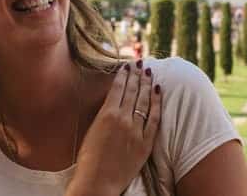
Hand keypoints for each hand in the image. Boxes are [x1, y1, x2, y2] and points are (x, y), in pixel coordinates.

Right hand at [66, 60, 162, 195]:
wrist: (98, 182)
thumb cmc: (88, 159)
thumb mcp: (91, 130)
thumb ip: (103, 114)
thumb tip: (112, 100)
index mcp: (106, 115)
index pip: (118, 88)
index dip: (124, 75)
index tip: (127, 65)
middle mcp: (122, 119)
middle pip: (132, 91)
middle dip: (136, 75)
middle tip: (140, 64)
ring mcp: (135, 130)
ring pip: (144, 101)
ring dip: (147, 84)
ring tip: (149, 72)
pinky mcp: (145, 143)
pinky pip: (154, 119)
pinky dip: (156, 104)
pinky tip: (158, 91)